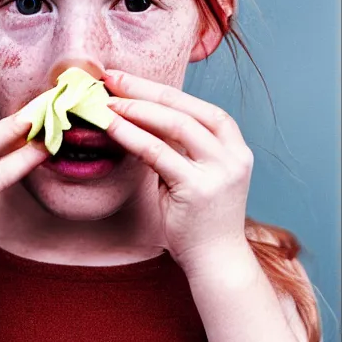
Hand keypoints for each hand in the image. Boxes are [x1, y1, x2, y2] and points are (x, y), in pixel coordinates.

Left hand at [96, 69, 254, 278]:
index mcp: (233, 144)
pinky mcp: (198, 190)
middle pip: (184, 108)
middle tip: (111, 78)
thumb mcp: (194, 172)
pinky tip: (113, 127)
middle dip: (144, 90)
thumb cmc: (198, 217)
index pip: (195, 105)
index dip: (158, 88)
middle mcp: (232, 154)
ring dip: (137, 109)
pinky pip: (159, 153)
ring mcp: (219, 172)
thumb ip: (177, 146)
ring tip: (108, 102)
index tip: (126, 78)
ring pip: (175, 125)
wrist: (216, 263)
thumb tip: (136, 112)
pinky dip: (132, 136)